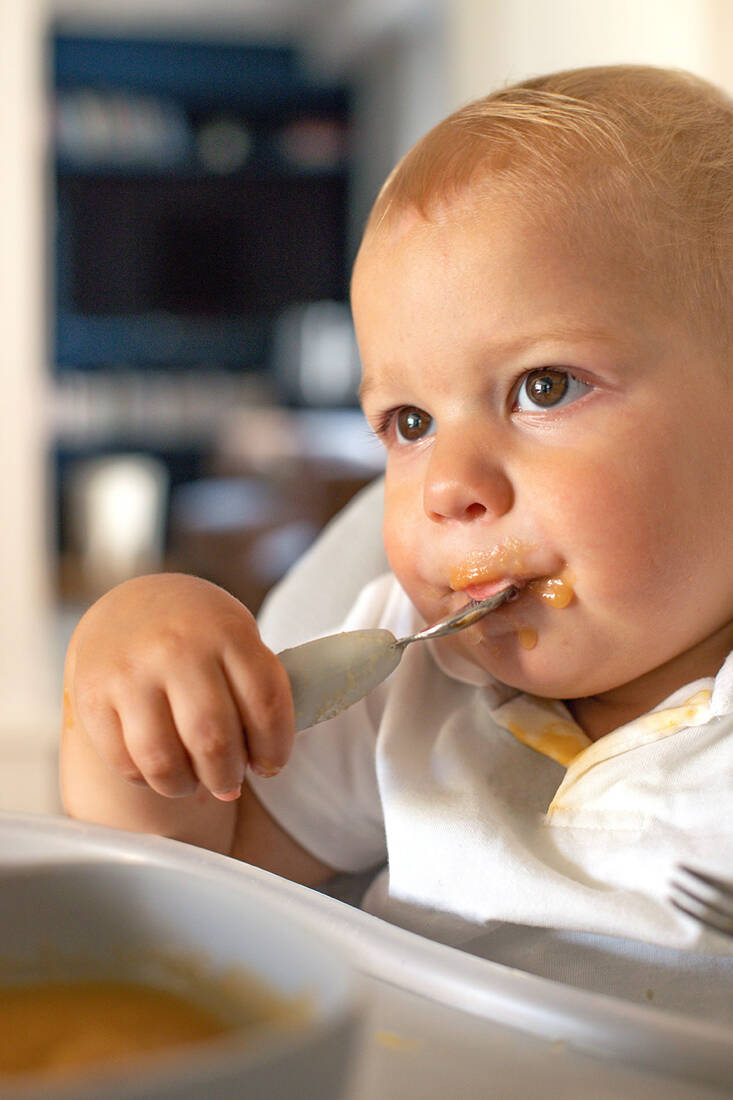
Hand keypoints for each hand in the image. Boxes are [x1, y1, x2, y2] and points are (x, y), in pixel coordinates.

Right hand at [64, 574, 293, 800]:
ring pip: (164, 760)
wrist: (132, 608)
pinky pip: (124, 762)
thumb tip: (257, 766)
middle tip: (230, 783)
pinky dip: (147, 780)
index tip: (271, 764)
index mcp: (226, 631)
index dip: (274, 747)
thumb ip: (256, 692)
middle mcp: (177, 648)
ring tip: (195, 781)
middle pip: (213, 739)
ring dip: (186, 785)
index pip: (265, 703)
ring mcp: (131, 672)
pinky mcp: (93, 696)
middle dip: (228, 776)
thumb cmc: (200, 636)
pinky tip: (161, 768)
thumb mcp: (238, 639)